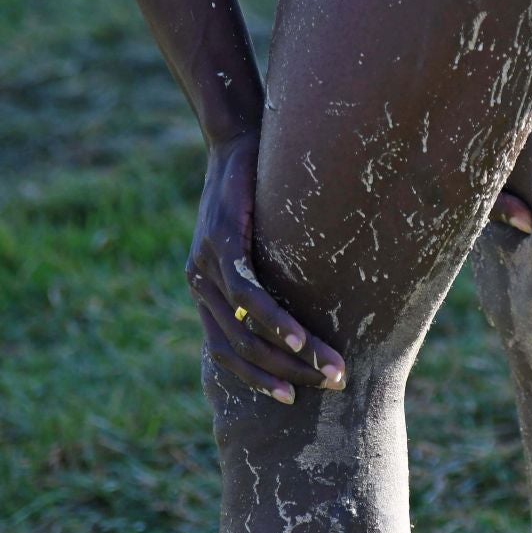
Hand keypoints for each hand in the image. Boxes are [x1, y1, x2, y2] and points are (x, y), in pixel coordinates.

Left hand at [185, 132, 345, 403]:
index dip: (258, 379)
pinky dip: (275, 320)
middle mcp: (199, 282)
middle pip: (237, 350)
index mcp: (206, 288)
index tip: (292, 399)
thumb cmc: (260, 184)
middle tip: (331, 387)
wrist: (237, 134)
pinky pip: (247, 293)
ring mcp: (205, 263)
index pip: (225, 352)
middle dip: (286, 375)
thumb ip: (272, 269)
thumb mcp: (265, 236)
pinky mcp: (220, 241)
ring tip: (327, 370)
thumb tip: (314, 295)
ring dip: (291, 355)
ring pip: (244, 328)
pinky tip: (299, 338)